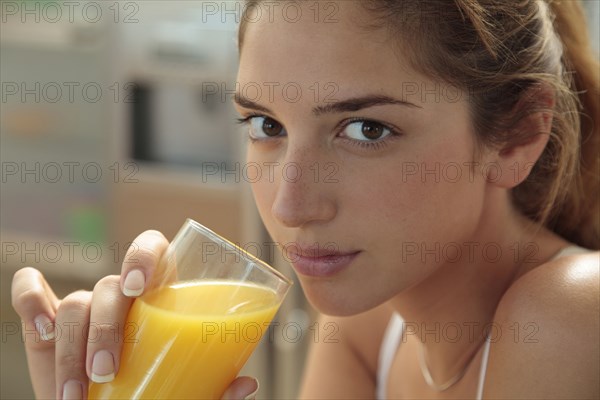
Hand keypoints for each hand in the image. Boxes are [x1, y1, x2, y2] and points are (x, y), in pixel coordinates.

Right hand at [11, 230, 258, 399]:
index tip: (139, 287)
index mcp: (159, 297)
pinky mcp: (47, 328)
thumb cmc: (156, 397)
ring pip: (74, 304)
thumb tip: (248, 385)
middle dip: (106, 327)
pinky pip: (31, 299)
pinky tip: (42, 328)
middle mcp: (121, 297)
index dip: (144, 254)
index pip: (153, 249)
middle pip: (111, 285)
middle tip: (108, 370)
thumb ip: (217, 390)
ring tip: (78, 393)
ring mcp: (84, 310)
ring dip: (72, 347)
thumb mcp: (189, 393)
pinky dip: (30, 301)